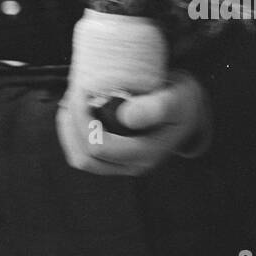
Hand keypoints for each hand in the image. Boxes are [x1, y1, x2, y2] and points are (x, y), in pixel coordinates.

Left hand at [56, 71, 208, 175]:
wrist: (187, 108)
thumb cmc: (181, 100)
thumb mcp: (177, 99)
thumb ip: (157, 108)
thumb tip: (125, 116)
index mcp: (146, 154)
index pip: (99, 146)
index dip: (82, 120)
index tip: (82, 90)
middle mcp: (133, 165)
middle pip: (85, 156)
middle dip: (71, 124)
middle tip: (74, 92)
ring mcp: (123, 164)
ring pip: (81, 158)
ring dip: (68, 130)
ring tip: (69, 101)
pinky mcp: (115, 157)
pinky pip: (84, 154)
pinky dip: (73, 133)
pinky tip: (73, 111)